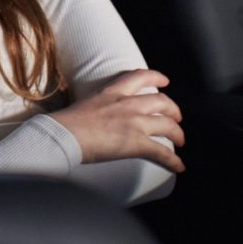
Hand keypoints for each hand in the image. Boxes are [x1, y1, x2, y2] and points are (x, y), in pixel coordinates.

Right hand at [48, 69, 185, 173]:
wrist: (63, 135)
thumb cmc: (66, 123)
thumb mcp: (85, 103)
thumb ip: (99, 106)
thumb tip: (98, 116)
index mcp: (113, 92)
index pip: (139, 77)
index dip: (156, 77)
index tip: (165, 81)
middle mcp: (128, 104)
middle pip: (162, 101)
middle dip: (174, 110)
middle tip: (176, 118)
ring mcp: (134, 123)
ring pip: (168, 126)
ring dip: (178, 134)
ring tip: (180, 141)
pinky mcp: (136, 143)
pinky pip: (163, 153)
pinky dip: (174, 161)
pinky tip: (179, 166)